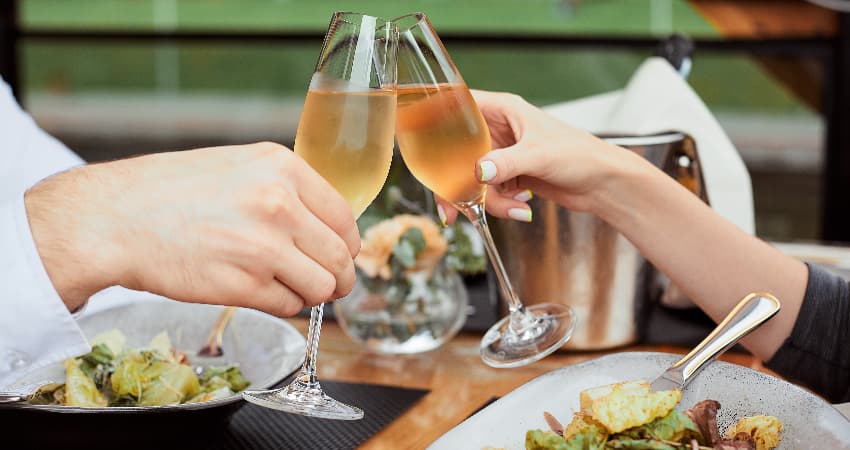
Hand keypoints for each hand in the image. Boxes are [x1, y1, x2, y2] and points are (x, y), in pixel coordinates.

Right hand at [25, 142, 359, 316]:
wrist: (113, 218)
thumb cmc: (171, 192)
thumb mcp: (239, 167)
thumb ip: (287, 190)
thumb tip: (331, 228)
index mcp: (283, 168)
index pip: (345, 218)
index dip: (346, 244)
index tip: (339, 255)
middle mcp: (280, 204)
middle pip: (340, 258)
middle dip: (338, 277)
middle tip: (326, 284)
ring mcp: (263, 246)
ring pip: (322, 287)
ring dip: (311, 294)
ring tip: (288, 286)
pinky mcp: (243, 285)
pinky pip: (289, 305)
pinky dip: (281, 304)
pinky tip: (257, 290)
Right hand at [436, 90, 642, 224]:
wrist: (603, 185)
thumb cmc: (581, 156)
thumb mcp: (539, 156)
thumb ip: (506, 163)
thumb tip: (478, 173)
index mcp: (503, 110)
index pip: (459, 106)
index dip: (438, 120)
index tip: (421, 141)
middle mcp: (498, 130)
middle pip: (458, 153)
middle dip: (456, 183)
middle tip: (450, 208)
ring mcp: (502, 155)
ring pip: (472, 179)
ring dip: (487, 200)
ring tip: (514, 208)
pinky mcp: (509, 176)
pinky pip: (489, 192)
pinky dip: (500, 205)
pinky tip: (521, 208)